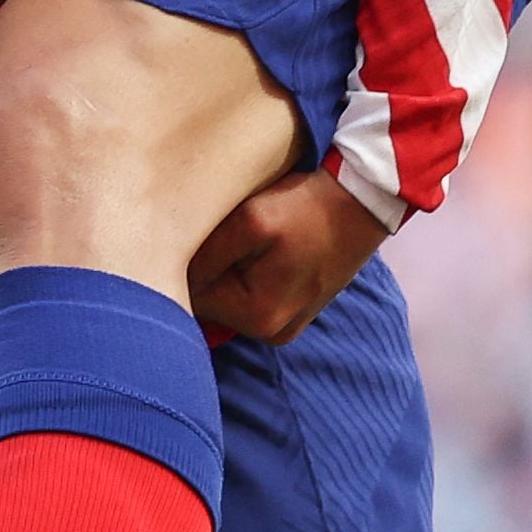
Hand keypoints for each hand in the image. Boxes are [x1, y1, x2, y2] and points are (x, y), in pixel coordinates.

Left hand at [183, 169, 392, 344]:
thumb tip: (169, 277)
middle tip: (220, 231)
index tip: (191, 233)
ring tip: (244, 237)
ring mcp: (286, 325)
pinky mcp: (294, 310)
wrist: (362, 199)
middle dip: (205, 269)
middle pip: (209, 302)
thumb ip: (205, 256)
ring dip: (226, 271)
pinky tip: (260, 249)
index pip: (190, 298)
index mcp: (258, 317)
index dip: (183, 263)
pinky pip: (251, 296)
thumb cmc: (305, 206)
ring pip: (228, 298)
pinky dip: (246, 274)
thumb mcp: (249, 222)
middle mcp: (272, 332)